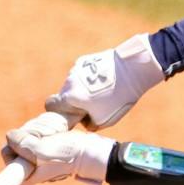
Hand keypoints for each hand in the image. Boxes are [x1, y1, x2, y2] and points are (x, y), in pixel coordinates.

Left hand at [2, 112, 115, 184]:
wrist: (89, 151)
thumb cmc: (67, 154)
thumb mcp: (42, 150)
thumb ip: (22, 144)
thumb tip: (10, 136)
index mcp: (25, 175)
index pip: (8, 153)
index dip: (16, 144)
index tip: (34, 142)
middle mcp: (29, 168)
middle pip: (16, 143)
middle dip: (29, 134)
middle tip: (46, 137)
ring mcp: (37, 158)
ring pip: (26, 136)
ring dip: (38, 130)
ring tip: (53, 135)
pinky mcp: (45, 148)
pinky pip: (36, 134)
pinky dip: (43, 130)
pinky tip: (55, 133)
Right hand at [45, 34, 164, 128]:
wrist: (133, 70)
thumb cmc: (118, 98)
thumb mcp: (104, 120)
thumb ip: (88, 124)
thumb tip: (83, 120)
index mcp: (69, 97)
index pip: (50, 106)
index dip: (60, 113)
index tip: (74, 115)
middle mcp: (69, 81)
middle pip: (64, 96)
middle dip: (74, 102)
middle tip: (93, 106)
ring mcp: (76, 69)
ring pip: (74, 85)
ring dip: (83, 90)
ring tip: (104, 92)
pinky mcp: (85, 60)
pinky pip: (82, 74)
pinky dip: (90, 79)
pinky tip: (105, 81)